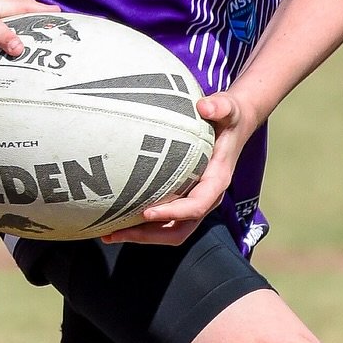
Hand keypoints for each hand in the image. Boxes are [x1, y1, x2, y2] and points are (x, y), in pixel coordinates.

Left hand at [101, 88, 257, 246]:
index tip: (146, 212)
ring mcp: (194, 201)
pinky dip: (142, 225)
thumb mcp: (229, 108)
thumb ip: (220, 106)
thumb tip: (204, 106)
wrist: (234, 126)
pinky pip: (164, 222)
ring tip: (108, 234)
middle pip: (180, 230)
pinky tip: (116, 220)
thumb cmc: (229, 117)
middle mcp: (206, 197)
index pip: (196, 206)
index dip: (173, 213)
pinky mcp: (183, 199)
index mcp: (217, 180)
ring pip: (170, 231)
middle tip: (117, 232)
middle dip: (149, 236)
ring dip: (141, 236)